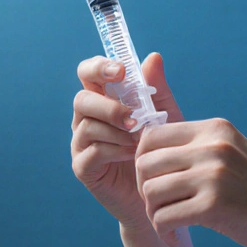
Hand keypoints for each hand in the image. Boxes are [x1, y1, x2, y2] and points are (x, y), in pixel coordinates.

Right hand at [71, 52, 184, 227]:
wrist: (162, 190)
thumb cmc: (162, 148)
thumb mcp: (165, 115)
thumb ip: (157, 88)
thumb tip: (153, 56)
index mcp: (104, 99)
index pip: (88, 73)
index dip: (98, 66)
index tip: (120, 71)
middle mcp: (87, 119)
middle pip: (82, 99)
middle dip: (108, 105)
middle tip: (134, 117)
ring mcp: (82, 143)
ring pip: (86, 126)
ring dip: (115, 130)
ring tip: (139, 140)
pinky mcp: (84, 168)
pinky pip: (91, 152)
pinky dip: (113, 150)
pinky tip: (132, 154)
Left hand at [135, 118, 246, 246]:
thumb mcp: (233, 152)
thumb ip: (198, 146)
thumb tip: (148, 149)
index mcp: (215, 129)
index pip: (151, 136)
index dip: (143, 161)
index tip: (155, 182)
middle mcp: (213, 146)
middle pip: (145, 164)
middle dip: (146, 190)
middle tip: (161, 207)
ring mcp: (214, 175)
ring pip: (150, 192)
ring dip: (154, 213)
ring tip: (170, 223)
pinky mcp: (214, 206)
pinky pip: (163, 218)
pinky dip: (163, 232)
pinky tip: (175, 238)